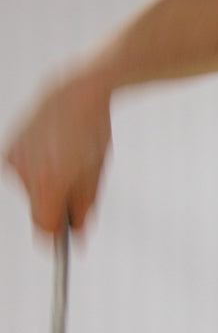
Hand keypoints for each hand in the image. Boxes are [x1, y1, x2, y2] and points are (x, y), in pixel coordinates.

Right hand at [3, 68, 112, 234]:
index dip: (57, 234)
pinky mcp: (8, 149)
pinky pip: (23, 174)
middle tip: (74, 184)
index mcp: (49, 182)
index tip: (67, 235)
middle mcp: (25, 172)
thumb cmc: (90, 135)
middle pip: (38, 209)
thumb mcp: (94, 179)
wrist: (77, 95)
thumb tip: (75, 237)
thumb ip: (83, 212)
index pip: (45, 228)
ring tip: (64, 161)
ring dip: (46, 185)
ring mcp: (14, 160)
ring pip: (30, 191)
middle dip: (55, 204)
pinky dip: (36, 170)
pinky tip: (50, 152)